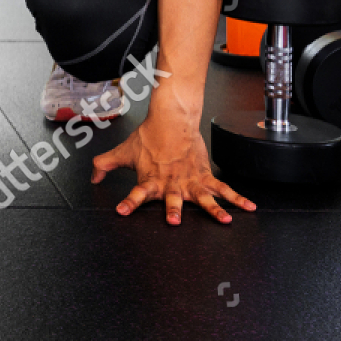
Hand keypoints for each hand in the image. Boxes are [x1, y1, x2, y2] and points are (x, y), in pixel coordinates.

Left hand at [91, 109, 254, 224]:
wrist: (172, 119)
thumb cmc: (149, 137)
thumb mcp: (123, 152)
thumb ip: (105, 164)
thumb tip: (93, 176)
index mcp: (151, 179)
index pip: (136, 193)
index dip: (129, 202)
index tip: (122, 211)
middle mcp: (171, 183)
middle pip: (172, 199)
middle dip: (173, 209)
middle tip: (174, 220)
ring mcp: (190, 180)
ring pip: (203, 197)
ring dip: (213, 209)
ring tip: (223, 220)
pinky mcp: (205, 175)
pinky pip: (223, 188)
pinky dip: (237, 198)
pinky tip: (248, 207)